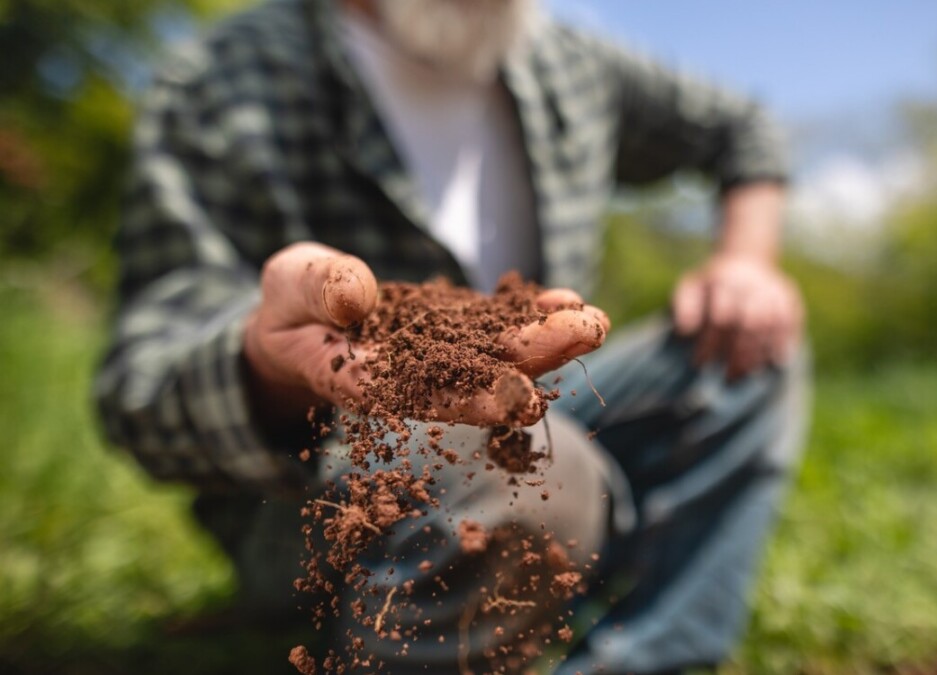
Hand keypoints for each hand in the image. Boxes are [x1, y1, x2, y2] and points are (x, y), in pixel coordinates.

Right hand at [242, 242, 608, 427]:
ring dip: (549, 340)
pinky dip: (533, 315)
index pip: (423, 398)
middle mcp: (416, 379)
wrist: (304, 317)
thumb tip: (357, 295)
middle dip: (535, 359)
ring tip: (594, 319)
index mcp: (367, 382)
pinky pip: (499, 326)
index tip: (521, 399)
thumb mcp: (288, 286)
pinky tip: (570, 301)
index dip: (473, 400)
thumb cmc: (289, 307)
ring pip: (499, 355)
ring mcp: (442, 357)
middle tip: (587, 335)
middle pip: (479, 378)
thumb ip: (317, 288)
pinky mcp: (458, 333)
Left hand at [672, 254, 802, 379]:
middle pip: (748, 323)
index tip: (700, 363)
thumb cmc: (711, 284)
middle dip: (738, 353)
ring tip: (746, 374)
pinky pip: (790, 322)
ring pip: (770, 324)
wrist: (745, 259)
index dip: (710, 343)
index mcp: (723, 281)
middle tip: (728, 377)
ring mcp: (772, 289)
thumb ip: (684, 306)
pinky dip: (783, 342)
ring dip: (759, 352)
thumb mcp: (690, 287)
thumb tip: (685, 330)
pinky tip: (775, 362)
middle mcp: (750, 284)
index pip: (719, 317)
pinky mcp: (789, 296)